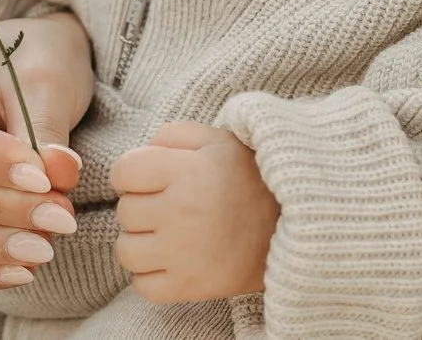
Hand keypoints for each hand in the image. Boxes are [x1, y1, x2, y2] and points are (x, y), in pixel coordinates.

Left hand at [111, 122, 278, 303]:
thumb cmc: (254, 178)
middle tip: (171, 205)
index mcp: (187, 171)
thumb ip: (175, 134)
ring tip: (169, 234)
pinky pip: (143, 285)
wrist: (298, 225)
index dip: (133, 173)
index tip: (151, 178)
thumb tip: (144, 151)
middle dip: (143, 205)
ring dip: (142, 241)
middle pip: (126, 211)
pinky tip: (173, 259)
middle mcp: (181, 213)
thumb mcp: (221, 140)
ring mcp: (183, 254)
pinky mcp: (189, 287)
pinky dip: (151, 274)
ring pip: (127, 249)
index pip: (123, 171)